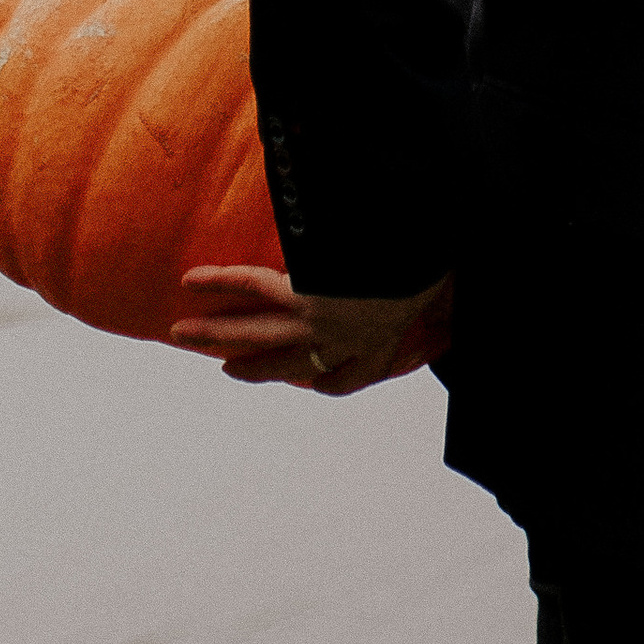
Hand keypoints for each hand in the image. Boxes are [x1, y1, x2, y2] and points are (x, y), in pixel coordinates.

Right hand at [171, 261, 453, 394]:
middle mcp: (339, 342)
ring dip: (214, 334)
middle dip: (254, 367)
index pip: (344, 378)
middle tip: (228, 368)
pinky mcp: (300, 293)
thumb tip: (462, 323)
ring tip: (181, 334)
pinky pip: (254, 285)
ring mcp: (314, 322)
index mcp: (376, 345)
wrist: (424, 263)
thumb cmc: (438, 278)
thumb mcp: (448, 297)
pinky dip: (223, 280)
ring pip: (255, 333)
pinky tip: (191, 279)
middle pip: (285, 364)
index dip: (325, 380)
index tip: (313, 380)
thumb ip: (448, 312)